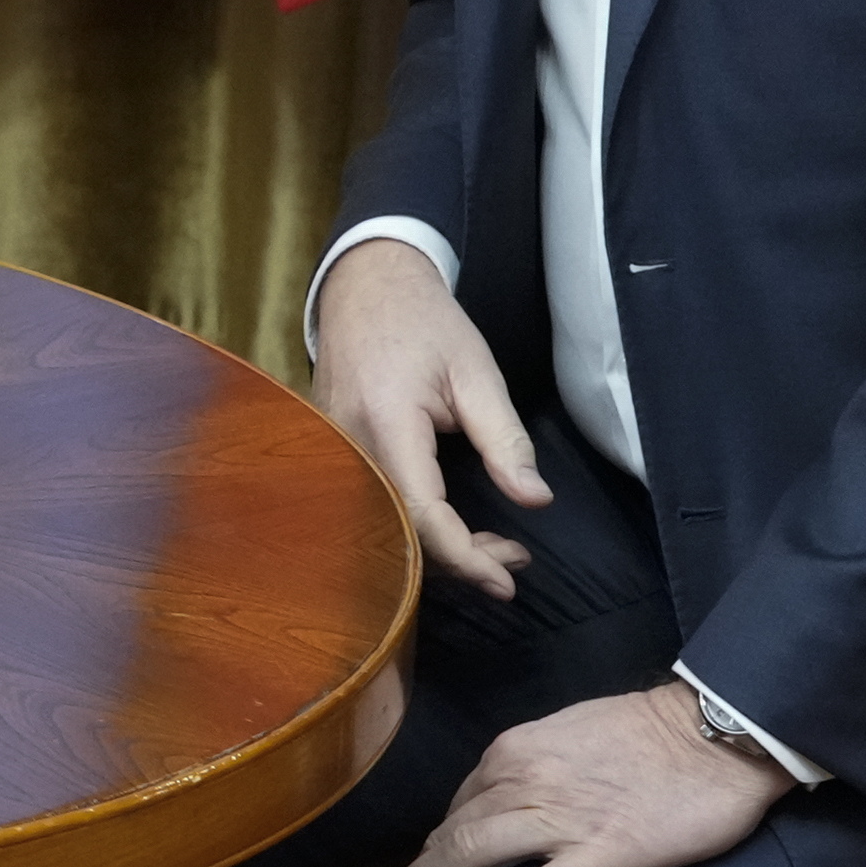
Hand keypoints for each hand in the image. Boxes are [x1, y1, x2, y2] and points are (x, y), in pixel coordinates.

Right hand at [311, 236, 551, 597]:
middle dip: (459, 560)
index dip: (465, 557)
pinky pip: (370, 506)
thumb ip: (505, 441)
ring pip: (383, 526)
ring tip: (494, 546)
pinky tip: (452, 528)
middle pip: (399, 533)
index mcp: (387, 422)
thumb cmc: (424, 324)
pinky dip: (413, 527)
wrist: (366, 286)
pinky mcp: (330, 454)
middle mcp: (348, 445)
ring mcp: (332, 452)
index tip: (506, 580)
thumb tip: (535, 500)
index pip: (423, 513)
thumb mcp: (477, 374)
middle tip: (514, 556)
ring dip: (438, 548)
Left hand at [365, 684, 793, 866]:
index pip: (456, 807)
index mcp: (511, 753)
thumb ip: (531, 768)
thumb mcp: (570, 737)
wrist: (717, 729)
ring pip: (471, 858)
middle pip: (448, 835)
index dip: (432, 844)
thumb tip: (503, 800)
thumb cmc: (650, 734)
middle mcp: (520, 780)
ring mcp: (559, 819)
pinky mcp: (601, 853)